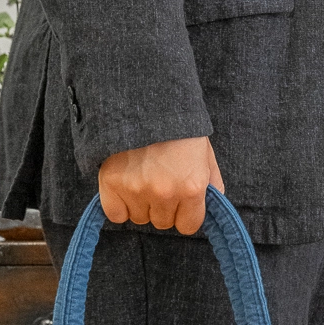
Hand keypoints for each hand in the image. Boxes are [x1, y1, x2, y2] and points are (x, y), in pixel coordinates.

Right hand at [99, 137, 224, 233]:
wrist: (144, 98)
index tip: (179, 200)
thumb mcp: (205, 153)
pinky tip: (124, 188)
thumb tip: (212, 208)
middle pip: (163, 223)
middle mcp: (165, 193)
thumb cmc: (178, 126)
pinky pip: (115, 215)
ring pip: (140, 219)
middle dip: (163, 207)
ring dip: (141, 205)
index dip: (184, 214)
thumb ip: (211, 183)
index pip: (188, 226)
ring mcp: (136, 189)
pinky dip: (118, 206)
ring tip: (141, 177)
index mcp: (192, 187)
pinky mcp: (111, 183)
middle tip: (158, 181)